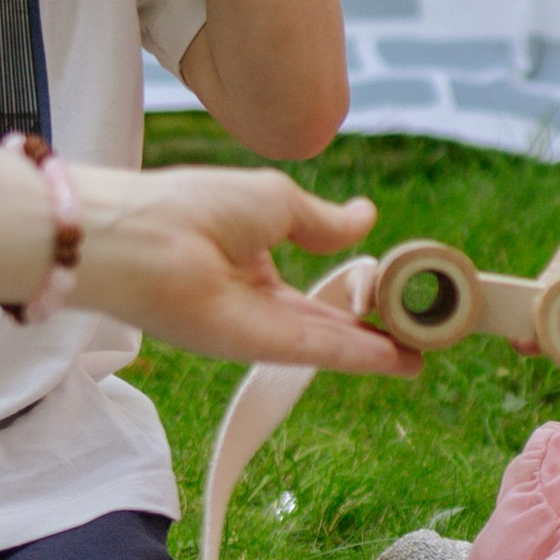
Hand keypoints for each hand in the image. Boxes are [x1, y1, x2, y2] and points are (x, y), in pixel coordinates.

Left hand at [74, 168, 419, 374]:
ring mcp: (255, 324)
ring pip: (327, 341)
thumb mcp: (275, 200)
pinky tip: (395, 359)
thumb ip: (324, 221)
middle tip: (420, 334)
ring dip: (375, 350)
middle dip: (373, 329)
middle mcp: (256, 296)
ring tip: (420, 356)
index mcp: (254, 254)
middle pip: (327, 319)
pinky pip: (316, 350)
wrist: (139, 236)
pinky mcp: (255, 345)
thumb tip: (367, 217)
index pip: (316, 280)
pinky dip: (357, 355)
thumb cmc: (193, 204)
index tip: (396, 292)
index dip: (358, 289)